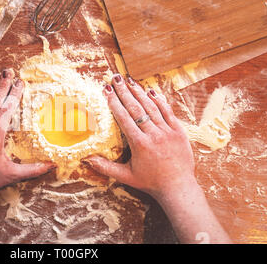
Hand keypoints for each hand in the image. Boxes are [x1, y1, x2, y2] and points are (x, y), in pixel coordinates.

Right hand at [82, 74, 230, 242]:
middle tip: (115, 79)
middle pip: (136, 108)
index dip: (114, 103)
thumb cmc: (150, 182)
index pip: (124, 118)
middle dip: (124, 92)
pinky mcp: (179, 131)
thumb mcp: (125, 176)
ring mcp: (168, 132)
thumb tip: (86, 159)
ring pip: (152, 107)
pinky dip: (160, 100)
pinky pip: (168, 112)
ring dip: (139, 92)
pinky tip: (151, 90)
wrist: (178, 187)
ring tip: (129, 80)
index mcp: (140, 144)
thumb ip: (105, 167)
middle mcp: (154, 135)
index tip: (106, 91)